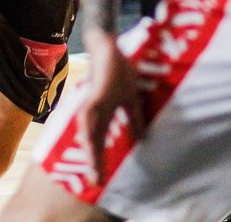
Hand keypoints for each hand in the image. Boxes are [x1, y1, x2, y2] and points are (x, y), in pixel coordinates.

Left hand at [78, 29, 145, 183]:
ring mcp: (93, 105)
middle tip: (96, 181)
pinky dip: (89, 131)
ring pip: (89, 134)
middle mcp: (95, 112)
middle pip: (93, 141)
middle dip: (95, 162)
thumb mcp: (131, 99)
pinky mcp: (94, 97)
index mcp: (104, 114)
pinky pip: (90, 117)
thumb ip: (135, 118)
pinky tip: (87, 143)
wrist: (109, 48)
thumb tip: (144, 138)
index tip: (101, 178)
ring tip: (93, 169)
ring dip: (91, 152)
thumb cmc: (118, 71)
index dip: (100, 159)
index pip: (101, 141)